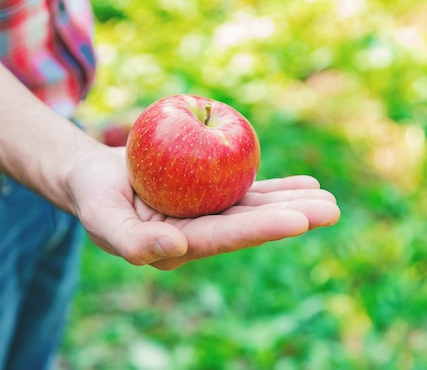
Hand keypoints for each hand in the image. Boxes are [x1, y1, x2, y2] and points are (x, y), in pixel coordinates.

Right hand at [67, 147, 339, 269]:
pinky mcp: (210, 194)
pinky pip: (246, 189)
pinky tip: (305, 185)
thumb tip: (178, 249)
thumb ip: (133, 241)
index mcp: (178, 245)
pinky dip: (275, 187)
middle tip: (331, 210)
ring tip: (328, 199)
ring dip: (291, 203)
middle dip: (290, 218)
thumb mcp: (101, 218)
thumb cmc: (95, 198)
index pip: (223, 238)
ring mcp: (207, 213)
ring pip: (254, 207)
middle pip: (249, 224)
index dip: (260, 229)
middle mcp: (199, 233)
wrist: (96, 177)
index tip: (297, 221)